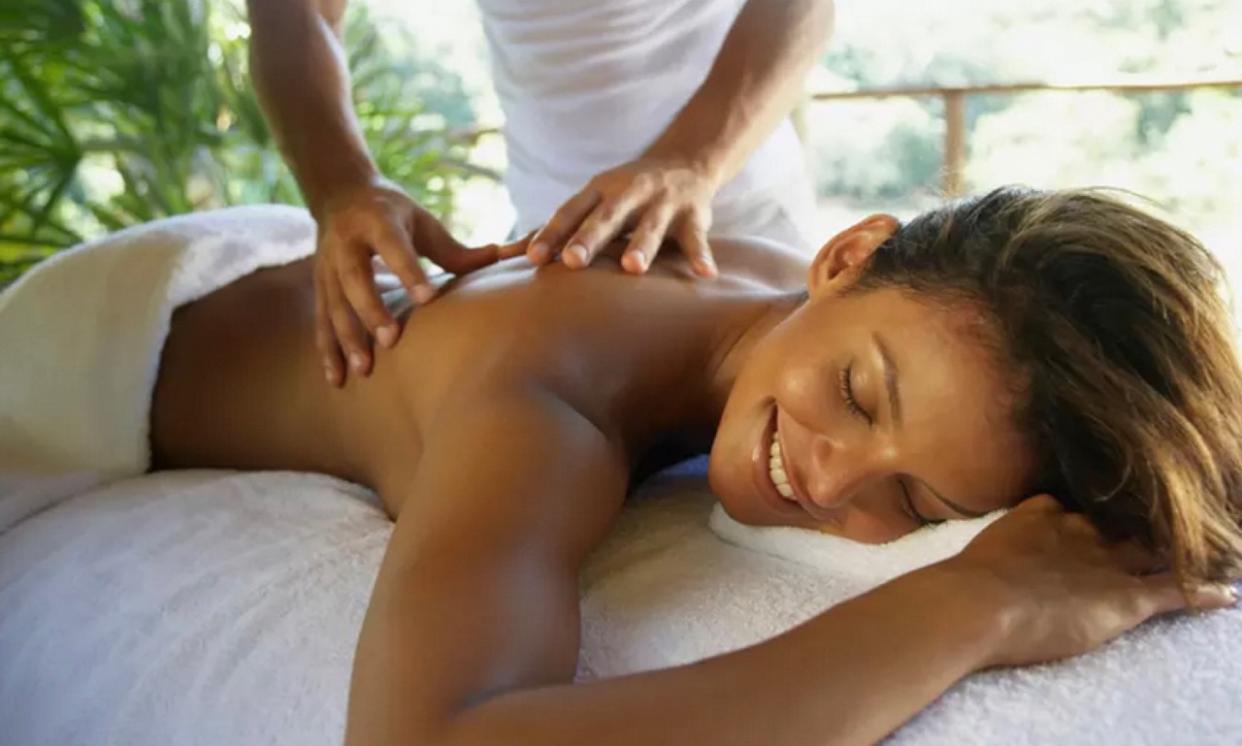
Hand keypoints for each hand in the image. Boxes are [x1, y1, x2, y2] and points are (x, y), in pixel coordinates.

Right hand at [312, 178, 499, 385]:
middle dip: (371, 310)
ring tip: (364, 369)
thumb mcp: (421, 221)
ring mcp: (327, 266)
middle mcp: (347, 243)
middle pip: (355, 278)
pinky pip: (320, 321)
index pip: (393, 247)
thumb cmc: (393, 213)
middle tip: (391, 340)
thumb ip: (453, 249)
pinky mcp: (319, 286)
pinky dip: (328, 350)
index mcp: (378, 221)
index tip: (426, 299)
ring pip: (334, 304)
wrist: (340, 194)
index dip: (408, 272)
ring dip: (347, 338)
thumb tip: (499, 258)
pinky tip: (336, 378)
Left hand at [523, 157, 719, 277]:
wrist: (686, 160)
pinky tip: (706, 274)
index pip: (571, 211)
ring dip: (642, 245)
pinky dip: (701, 255)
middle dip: (590, 238)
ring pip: (651, 225)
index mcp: (599, 190)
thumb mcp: (593, 201)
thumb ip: (557, 228)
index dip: (552, 233)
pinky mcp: (694, 213)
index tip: (532, 258)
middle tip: (574, 262)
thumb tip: (502, 254)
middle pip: (607, 216)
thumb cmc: (625, 194)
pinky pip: (697, 237)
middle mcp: (629, 191)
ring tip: (633, 268)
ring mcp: (663, 201)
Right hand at [940, 494, 1236, 668]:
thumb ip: (995, 545)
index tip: (1116, 503)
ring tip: (1215, 549)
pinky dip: (1205, 592)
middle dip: (1150, 519)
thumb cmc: (967, 582)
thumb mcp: (979, 550)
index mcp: (1044, 515)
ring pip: (1159, 548)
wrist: (977, 602)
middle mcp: (1081, 530)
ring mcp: (1106, 562)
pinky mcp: (1124, 597)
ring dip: (1187, 549)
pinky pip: (1176, 591)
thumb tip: (985, 554)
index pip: (1083, 503)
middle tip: (1174, 517)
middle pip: (1127, 518)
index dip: (1103, 505)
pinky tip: (1227, 594)